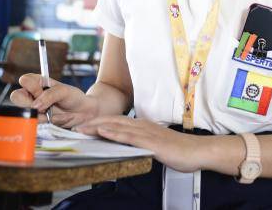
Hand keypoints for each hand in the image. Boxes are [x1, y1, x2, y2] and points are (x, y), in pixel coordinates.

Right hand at [10, 73, 98, 126]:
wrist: (84, 113)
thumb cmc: (74, 97)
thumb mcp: (64, 91)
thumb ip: (49, 96)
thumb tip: (34, 106)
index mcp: (38, 82)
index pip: (24, 80)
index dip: (30, 86)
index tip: (40, 90)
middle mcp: (33, 95)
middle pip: (17, 97)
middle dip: (28, 102)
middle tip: (43, 106)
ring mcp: (35, 109)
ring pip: (25, 112)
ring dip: (40, 114)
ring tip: (54, 111)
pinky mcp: (39, 121)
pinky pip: (35, 123)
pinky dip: (46, 122)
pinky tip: (57, 119)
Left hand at [75, 116, 206, 171]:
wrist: (198, 151)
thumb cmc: (179, 150)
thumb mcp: (155, 145)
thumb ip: (141, 144)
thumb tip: (127, 147)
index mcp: (142, 126)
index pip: (116, 121)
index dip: (98, 122)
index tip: (83, 125)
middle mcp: (142, 126)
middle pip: (112, 121)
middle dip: (92, 122)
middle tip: (74, 125)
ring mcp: (146, 132)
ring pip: (117, 126)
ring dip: (98, 126)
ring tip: (81, 128)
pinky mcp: (151, 142)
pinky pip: (129, 136)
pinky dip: (114, 133)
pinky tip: (103, 132)